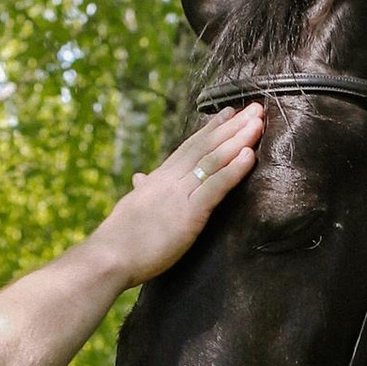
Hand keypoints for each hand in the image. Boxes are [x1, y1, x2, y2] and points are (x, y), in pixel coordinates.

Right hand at [89, 104, 263, 287]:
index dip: (210, 129)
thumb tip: (139, 178)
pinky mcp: (189, 214)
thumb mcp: (132, 208)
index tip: (229, 113)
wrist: (108, 257)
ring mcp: (179, 195)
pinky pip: (215, 187)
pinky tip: (249, 154)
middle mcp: (169, 181)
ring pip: (213, 160)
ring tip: (258, 121)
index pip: (188, 148)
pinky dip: (234, 170)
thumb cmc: (118, 240)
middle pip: (205, 146)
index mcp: (158, 180)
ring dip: (238, 139)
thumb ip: (142, 191)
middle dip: (232, 126)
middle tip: (255, 108)